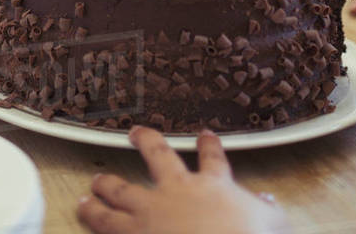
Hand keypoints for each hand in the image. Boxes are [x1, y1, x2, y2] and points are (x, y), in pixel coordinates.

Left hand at [77, 127, 287, 233]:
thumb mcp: (273, 224)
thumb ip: (268, 210)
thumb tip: (267, 201)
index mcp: (213, 187)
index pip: (213, 160)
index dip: (209, 146)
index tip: (205, 135)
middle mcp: (177, 192)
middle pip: (157, 157)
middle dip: (145, 142)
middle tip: (135, 132)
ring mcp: (151, 212)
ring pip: (121, 191)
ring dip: (106, 185)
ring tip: (95, 182)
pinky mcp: (132, 233)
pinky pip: (106, 224)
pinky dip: (93, 217)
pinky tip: (82, 211)